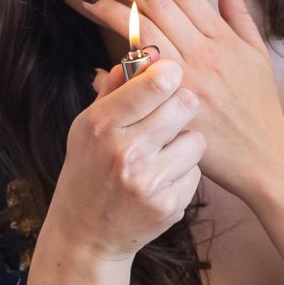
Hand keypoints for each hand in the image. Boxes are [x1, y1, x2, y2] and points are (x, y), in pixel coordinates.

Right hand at [46, 55, 204, 262]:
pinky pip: (196, 172)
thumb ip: (115, 89)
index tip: (169, 77)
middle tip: (170, 116)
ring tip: (162, 153)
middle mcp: (125, 152)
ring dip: (185, 143)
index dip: (170, 73)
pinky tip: (161, 180)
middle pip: (186, 103)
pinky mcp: (169, 206)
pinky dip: (183, 173)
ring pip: (196, 139)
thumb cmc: (89, 170)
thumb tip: (144, 50)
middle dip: (182, 106)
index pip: (157, 81)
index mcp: (102, 125)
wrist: (86, 234)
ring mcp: (148, 182)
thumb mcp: (88, 126)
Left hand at [77, 0, 283, 193]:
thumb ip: (239, 15)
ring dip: (112, 9)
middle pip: (158, 5)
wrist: (264, 157)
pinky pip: (140, 76)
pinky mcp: (173, 107)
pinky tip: (100, 43)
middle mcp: (205, 54)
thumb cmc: (260, 106)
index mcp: (223, 38)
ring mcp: (187, 81)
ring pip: (144, 33)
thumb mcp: (256, 55)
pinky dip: (120, 55)